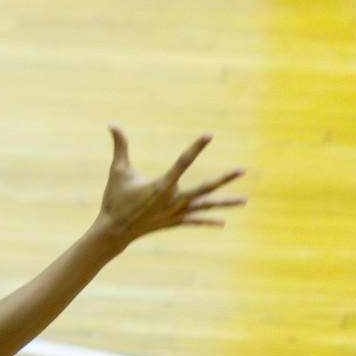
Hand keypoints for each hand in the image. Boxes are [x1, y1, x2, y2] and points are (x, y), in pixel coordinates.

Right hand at [93, 126, 245, 249]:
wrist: (115, 231)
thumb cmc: (115, 199)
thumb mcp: (117, 171)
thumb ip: (119, 147)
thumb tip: (111, 124)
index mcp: (162, 185)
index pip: (184, 161)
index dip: (197, 147)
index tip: (209, 134)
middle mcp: (174, 199)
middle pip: (205, 187)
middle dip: (224, 178)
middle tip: (242, 170)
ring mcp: (176, 213)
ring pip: (206, 206)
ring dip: (225, 203)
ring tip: (244, 200)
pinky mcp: (174, 222)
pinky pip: (196, 221)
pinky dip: (209, 221)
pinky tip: (223, 222)